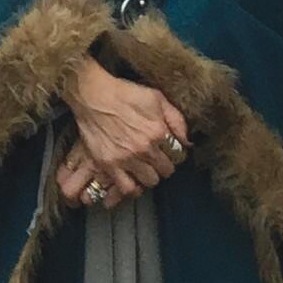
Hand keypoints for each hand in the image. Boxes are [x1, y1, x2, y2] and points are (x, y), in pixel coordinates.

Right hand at [63, 58, 189, 207]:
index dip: (175, 153)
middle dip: (164, 165)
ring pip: (149, 182)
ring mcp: (126, 159)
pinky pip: (127, 188)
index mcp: (158, 131)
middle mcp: (144, 149)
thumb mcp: (156, 98)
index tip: (169, 151)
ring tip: (145, 169)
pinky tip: (132, 178)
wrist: (94, 96)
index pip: (178, 155)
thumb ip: (176, 119)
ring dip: (150, 176)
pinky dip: (132, 187)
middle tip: (157, 159)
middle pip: (165, 171)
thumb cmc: (125, 94)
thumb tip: (187, 140)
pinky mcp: (109, 165)